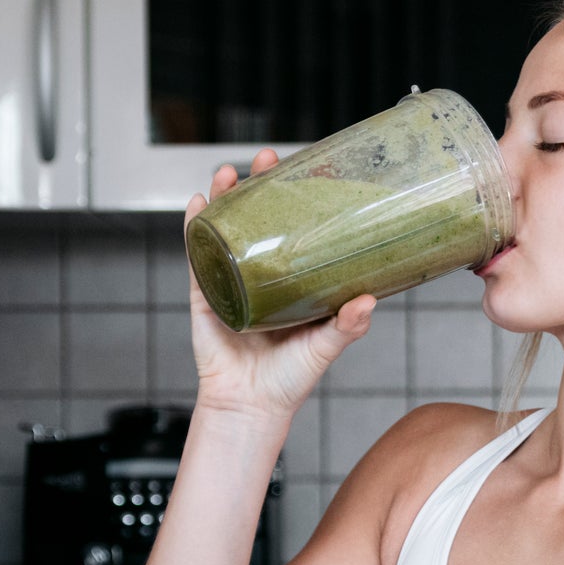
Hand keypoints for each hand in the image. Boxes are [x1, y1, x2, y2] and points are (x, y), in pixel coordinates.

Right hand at [184, 148, 377, 420]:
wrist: (251, 406)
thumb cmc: (291, 378)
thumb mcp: (325, 346)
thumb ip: (347, 325)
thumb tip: (369, 300)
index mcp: (292, 280)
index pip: (294, 228)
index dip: (296, 198)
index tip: (305, 169)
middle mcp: (261, 274)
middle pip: (257, 219)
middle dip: (258, 185)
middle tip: (266, 158)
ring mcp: (230, 280)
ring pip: (224, 229)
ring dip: (223, 197)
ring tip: (228, 172)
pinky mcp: (205, 295)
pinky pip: (197, 255)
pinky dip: (194, 228)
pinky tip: (197, 204)